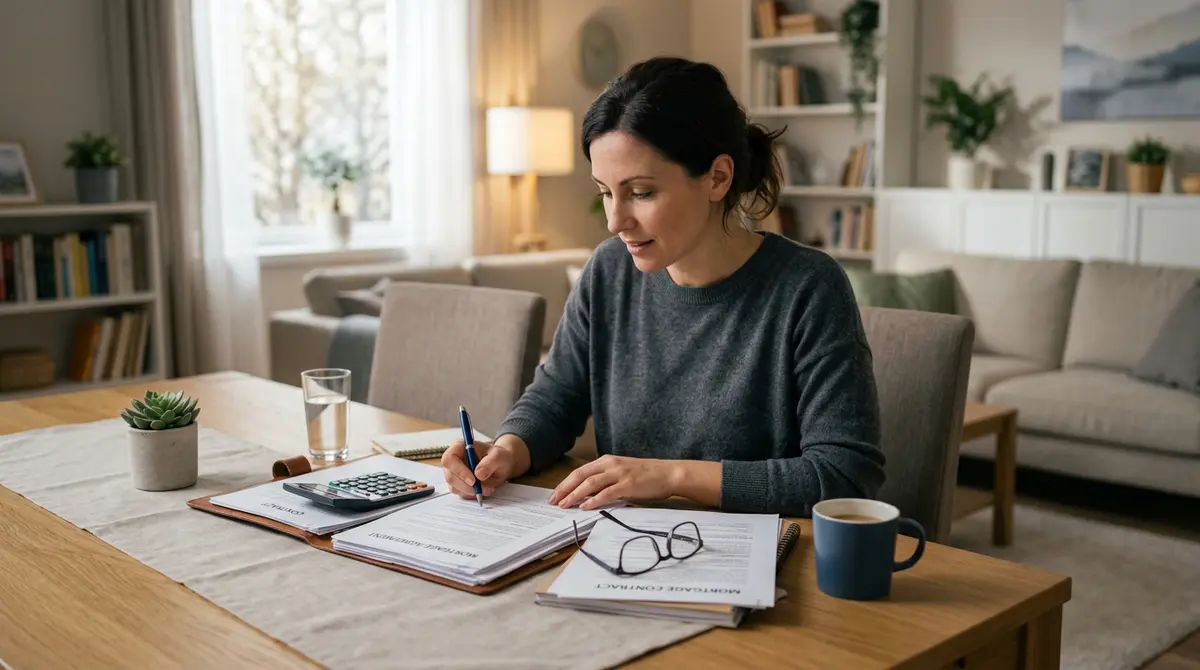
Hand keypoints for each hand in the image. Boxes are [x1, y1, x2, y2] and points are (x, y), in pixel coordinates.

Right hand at [440, 437, 526, 499]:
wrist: (501, 465)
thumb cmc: (498, 457)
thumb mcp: (499, 456)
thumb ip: (490, 462)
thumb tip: (479, 474)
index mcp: (459, 447)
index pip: (449, 459)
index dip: (458, 471)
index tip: (473, 480)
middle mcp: (453, 460)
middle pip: (450, 476)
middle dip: (467, 486)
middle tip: (483, 489)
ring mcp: (454, 473)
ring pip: (454, 487)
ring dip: (470, 491)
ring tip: (487, 488)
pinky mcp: (457, 484)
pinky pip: (460, 493)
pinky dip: (471, 494)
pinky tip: (483, 490)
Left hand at [548, 455, 676, 510]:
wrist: (669, 473)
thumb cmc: (646, 476)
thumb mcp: (622, 474)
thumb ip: (606, 481)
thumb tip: (587, 495)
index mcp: (607, 461)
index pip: (580, 471)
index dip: (565, 483)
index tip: (554, 494)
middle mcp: (611, 464)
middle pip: (580, 475)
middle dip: (564, 489)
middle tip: (553, 501)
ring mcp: (619, 474)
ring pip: (590, 483)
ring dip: (575, 495)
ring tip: (565, 505)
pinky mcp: (628, 484)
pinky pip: (607, 493)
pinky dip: (594, 500)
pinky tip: (585, 507)